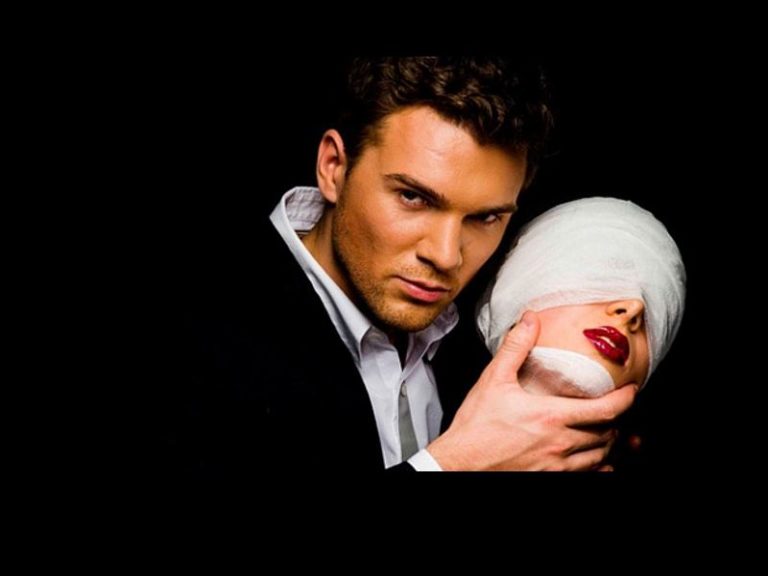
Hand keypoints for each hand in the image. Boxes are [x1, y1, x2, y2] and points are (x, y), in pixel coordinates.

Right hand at [427, 311, 637, 470]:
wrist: (460, 464)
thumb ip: (516, 348)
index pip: (606, 410)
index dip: (625, 399)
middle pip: (608, 433)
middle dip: (616, 419)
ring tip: (609, 430)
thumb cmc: (475, 426)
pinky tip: (600, 461)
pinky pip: (589, 477)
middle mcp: (560, 444)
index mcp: (550, 417)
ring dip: (609, 442)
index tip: (630, 390)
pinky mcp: (550, 480)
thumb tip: (530, 320)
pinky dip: (600, 467)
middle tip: (615, 408)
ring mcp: (557, 467)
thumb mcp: (493, 380)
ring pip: (601, 457)